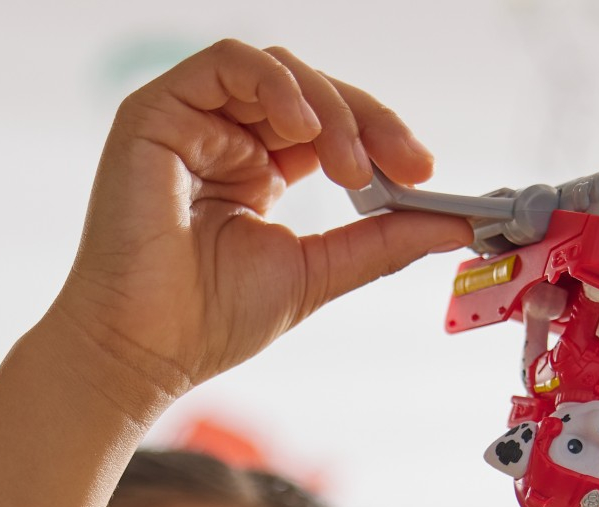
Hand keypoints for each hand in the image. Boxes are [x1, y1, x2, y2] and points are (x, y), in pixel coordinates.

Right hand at [46, 39, 472, 411]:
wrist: (146, 351)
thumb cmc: (208, 321)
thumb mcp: (316, 272)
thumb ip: (379, 241)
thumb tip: (452, 223)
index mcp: (256, 172)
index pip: (328, 128)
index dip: (380, 138)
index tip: (424, 175)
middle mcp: (222, 140)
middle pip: (310, 92)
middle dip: (368, 121)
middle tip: (408, 167)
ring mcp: (189, 122)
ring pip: (275, 71)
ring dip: (328, 109)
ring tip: (352, 165)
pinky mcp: (157, 113)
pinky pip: (226, 63)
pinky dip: (275, 86)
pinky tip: (302, 129)